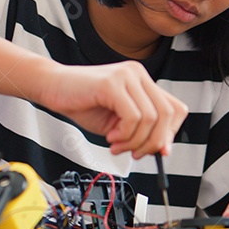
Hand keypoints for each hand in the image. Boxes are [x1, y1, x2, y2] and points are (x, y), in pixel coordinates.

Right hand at [35, 61, 187, 157]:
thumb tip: (162, 149)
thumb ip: (141, 130)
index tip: (157, 151)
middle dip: (152, 142)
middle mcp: (138, 74)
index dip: (170, 134)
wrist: (51, 88)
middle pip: (167, 114)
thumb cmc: (82, 103)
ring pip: (150, 118)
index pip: (176, 109)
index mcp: (142, 81)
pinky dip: (124, 134)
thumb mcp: (118, 122)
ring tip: (116, 145)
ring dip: (133, 141)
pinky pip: (132, 117)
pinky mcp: (112, 83)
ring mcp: (126, 76)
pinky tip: (111, 137)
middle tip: (134, 153)